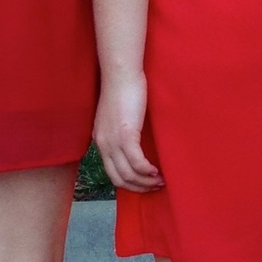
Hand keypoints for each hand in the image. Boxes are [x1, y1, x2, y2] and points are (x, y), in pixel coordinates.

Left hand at [92, 73, 164, 191]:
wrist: (120, 74)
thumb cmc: (123, 89)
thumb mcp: (118, 115)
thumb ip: (122, 130)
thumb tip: (136, 142)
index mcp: (100, 140)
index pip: (112, 172)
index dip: (130, 182)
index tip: (145, 183)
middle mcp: (103, 144)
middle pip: (119, 179)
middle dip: (139, 187)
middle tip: (156, 186)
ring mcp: (113, 141)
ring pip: (128, 174)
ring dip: (146, 181)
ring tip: (160, 180)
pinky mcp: (125, 135)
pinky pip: (136, 162)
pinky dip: (147, 171)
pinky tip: (157, 171)